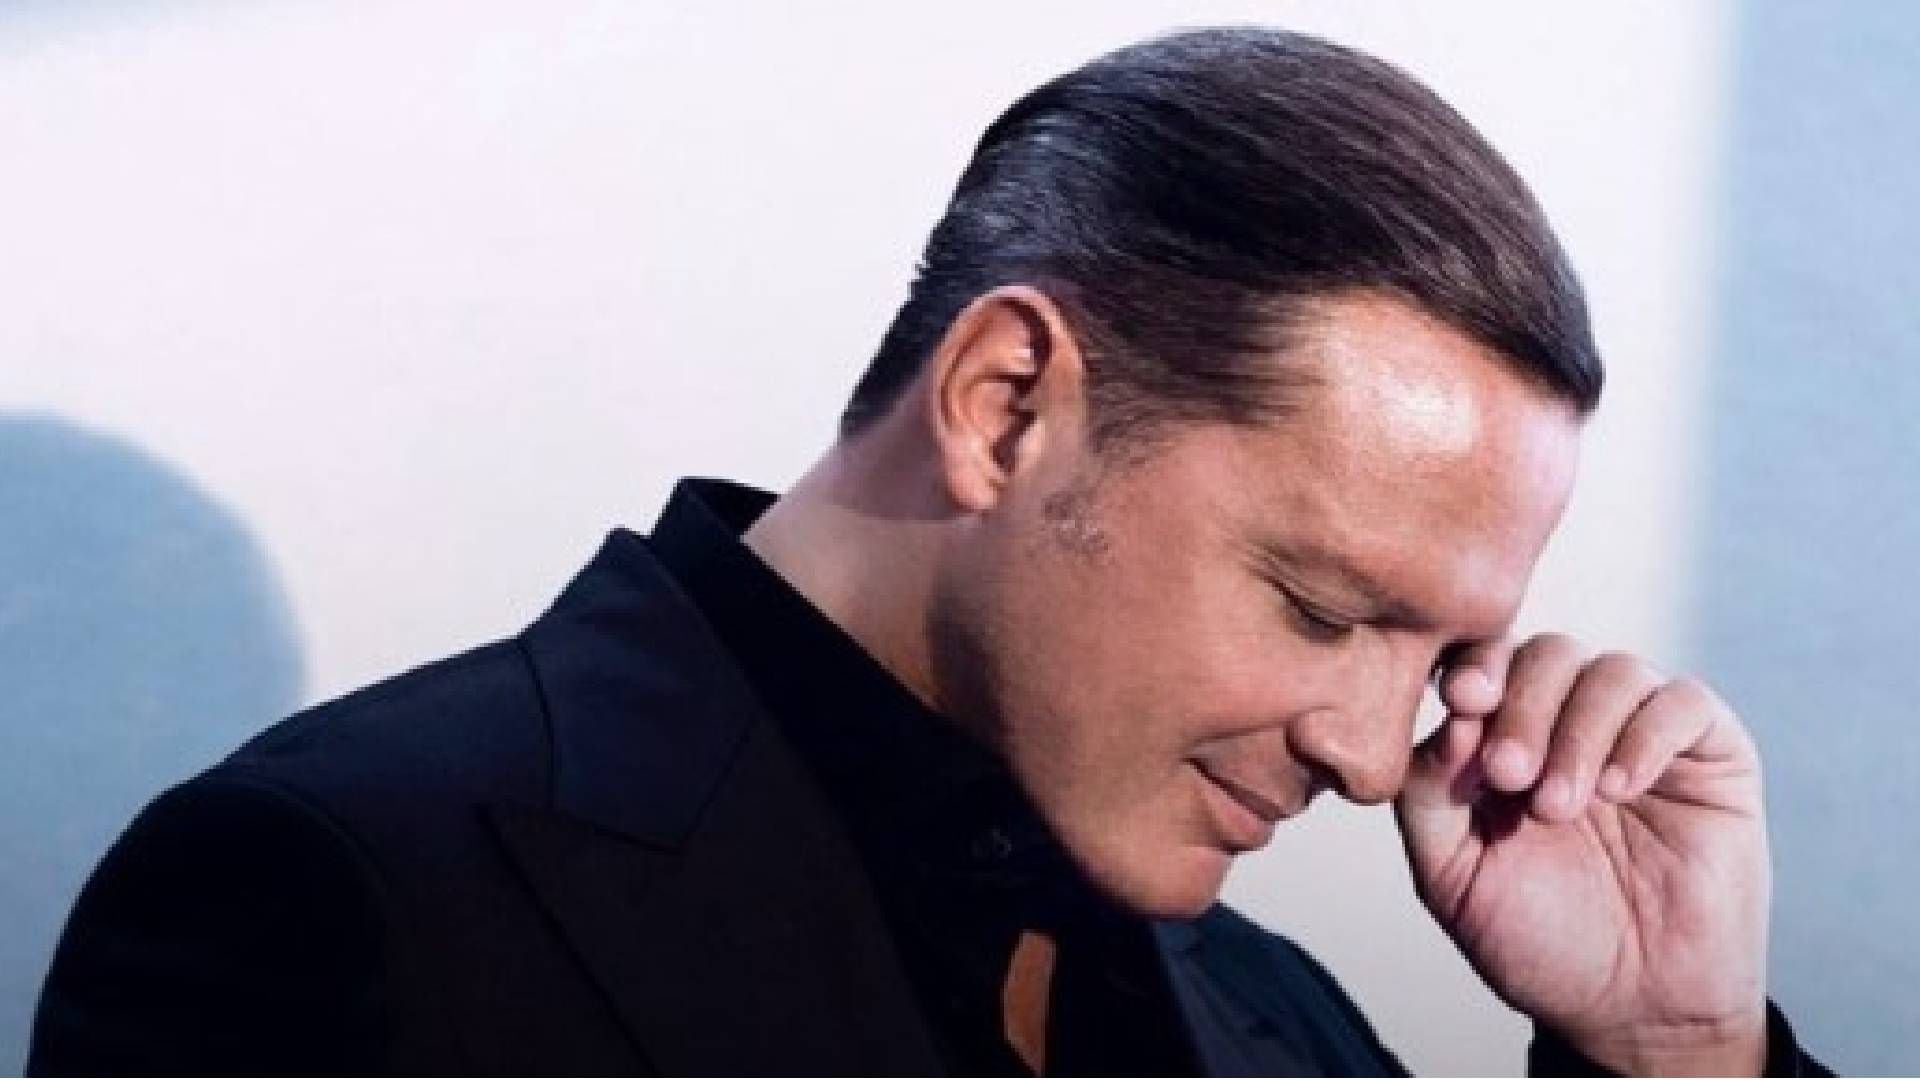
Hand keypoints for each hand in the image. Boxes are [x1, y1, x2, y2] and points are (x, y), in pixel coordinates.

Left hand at [1394, 634, 1771, 1074]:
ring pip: (1611, 670)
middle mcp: (1573, 722)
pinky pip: (1684, 702)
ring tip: (1560, 806)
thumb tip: (1446, 718)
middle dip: (1520, 705)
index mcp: (1505, 737)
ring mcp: (1642, 732)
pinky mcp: (1712, 753)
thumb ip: (1429, 793)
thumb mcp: (1451, 873)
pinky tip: (1620, 788)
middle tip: (1509, 775)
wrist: (1633, 1009)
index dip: (1474, 667)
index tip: (1462, 700)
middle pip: (1546, 654)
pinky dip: (1644, 735)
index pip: (1487, 662)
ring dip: (1577, 731)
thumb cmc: (1539, 939)